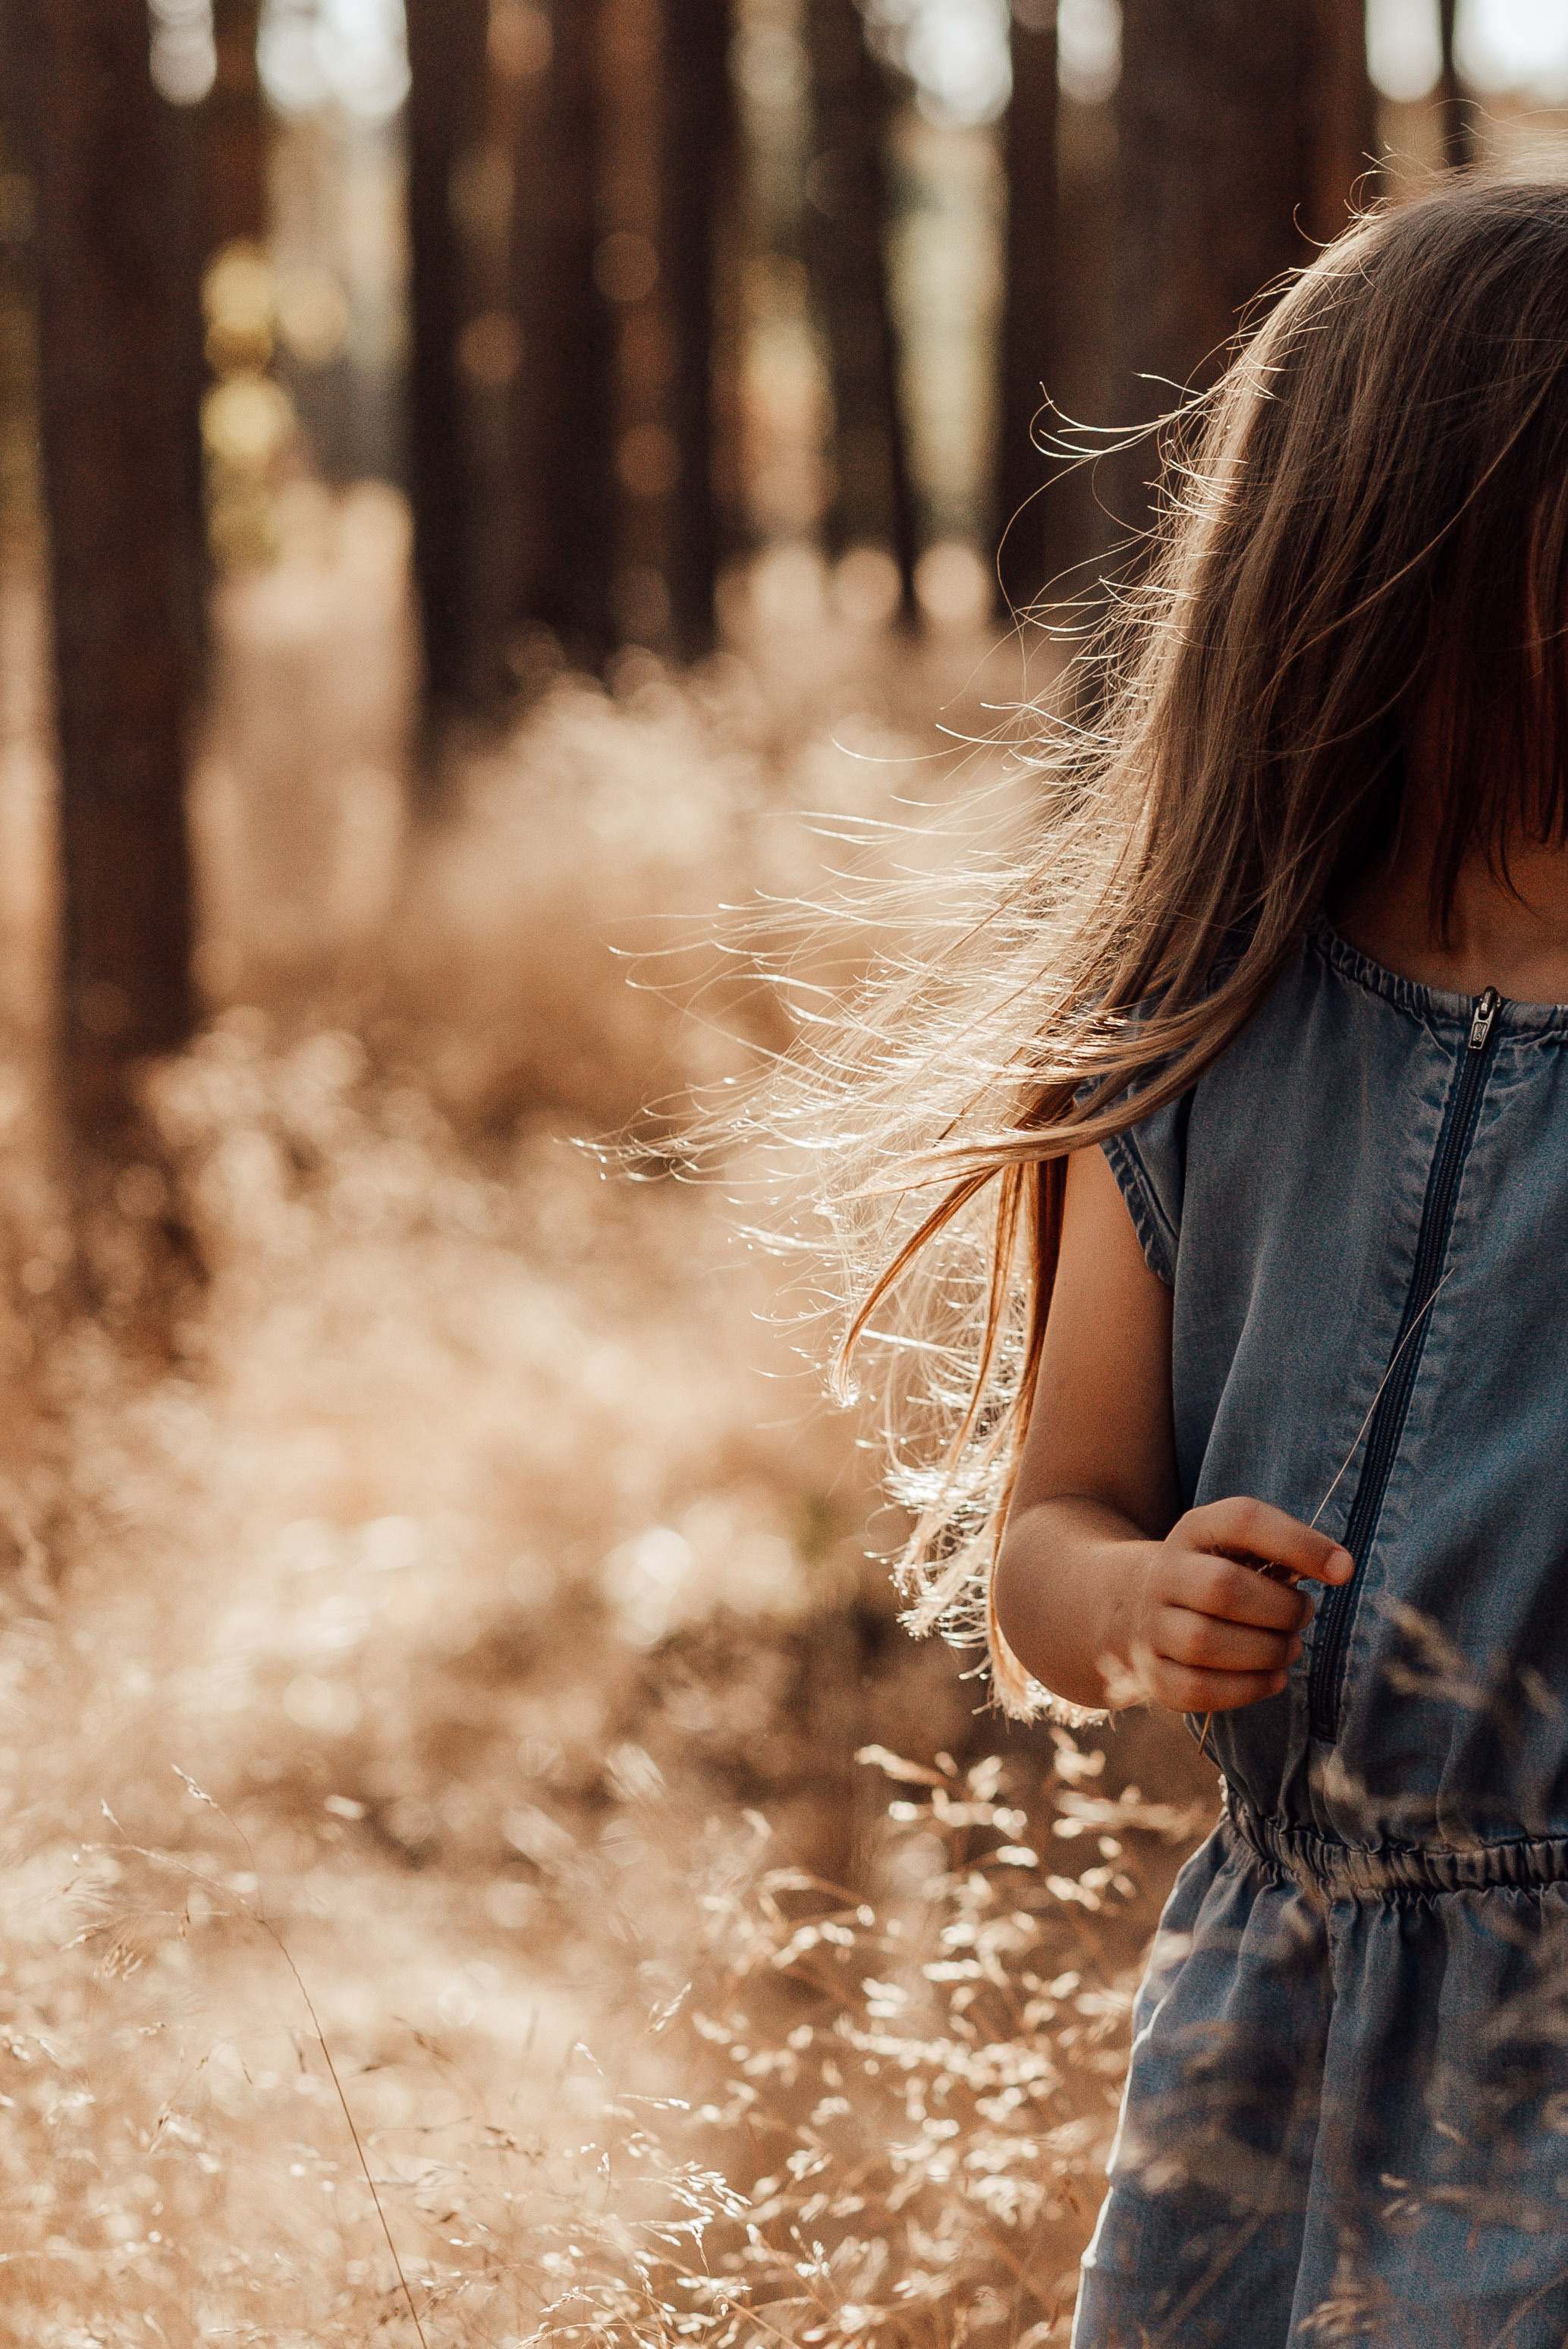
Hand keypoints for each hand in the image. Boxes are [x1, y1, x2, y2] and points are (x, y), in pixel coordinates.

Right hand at [1108, 1497, 1353, 1715]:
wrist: (1143, 1608)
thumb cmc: (1217, 1574)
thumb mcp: (1241, 1546)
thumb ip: (1286, 1548)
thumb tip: (1339, 1567)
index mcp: (1194, 1531)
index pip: (1242, 1520)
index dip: (1298, 1543)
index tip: (1343, 1570)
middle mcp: (1165, 1574)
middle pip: (1222, 1588)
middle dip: (1282, 1609)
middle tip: (1303, 1614)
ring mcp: (1153, 1626)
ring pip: (1205, 1643)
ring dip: (1267, 1651)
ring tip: (1289, 1647)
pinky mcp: (1154, 1674)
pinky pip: (1197, 1689)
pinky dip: (1247, 1689)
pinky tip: (1271, 1677)